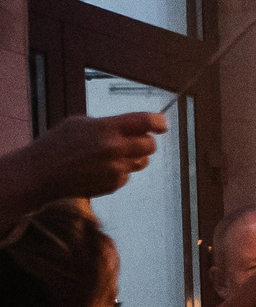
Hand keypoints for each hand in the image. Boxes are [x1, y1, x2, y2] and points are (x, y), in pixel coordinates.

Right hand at [11, 111, 163, 200]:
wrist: (41, 173)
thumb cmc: (58, 143)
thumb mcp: (80, 123)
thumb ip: (110, 124)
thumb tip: (135, 128)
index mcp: (106, 128)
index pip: (145, 122)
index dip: (158, 122)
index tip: (162, 125)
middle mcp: (115, 149)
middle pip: (150, 145)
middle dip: (146, 141)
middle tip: (135, 139)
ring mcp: (115, 169)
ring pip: (142, 162)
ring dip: (135, 156)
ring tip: (114, 153)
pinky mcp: (113, 184)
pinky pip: (128, 175)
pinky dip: (120, 170)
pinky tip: (100, 168)